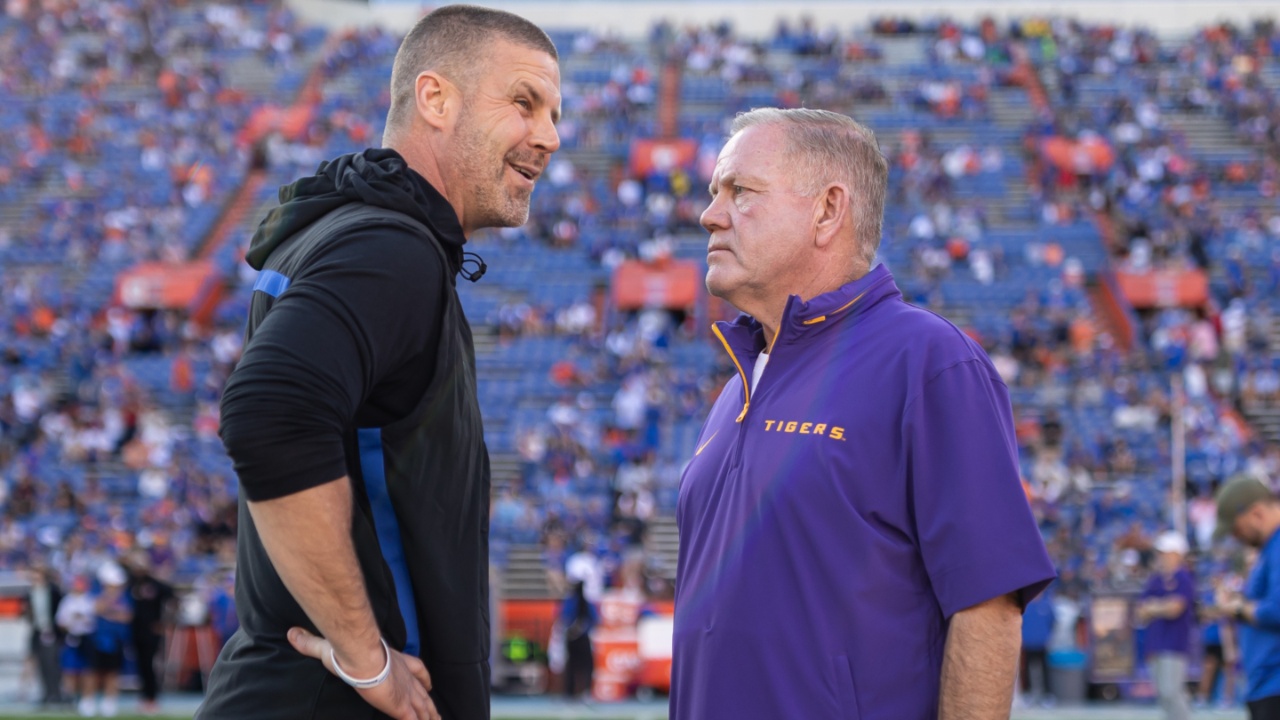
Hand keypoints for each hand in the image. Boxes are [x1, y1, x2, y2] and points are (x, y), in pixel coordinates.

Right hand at [289, 627, 439, 719]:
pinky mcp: (401, 707)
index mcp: (395, 661)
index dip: (423, 677)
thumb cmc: (348, 651)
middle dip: (429, 703)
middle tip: (435, 712)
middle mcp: (404, 677)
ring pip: (424, 708)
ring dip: (431, 716)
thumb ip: (311, 643)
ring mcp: (405, 693)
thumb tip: (292, 634)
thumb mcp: (329, 648)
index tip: (428, 683)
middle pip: (423, 692)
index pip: (416, 669)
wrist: (359, 656)